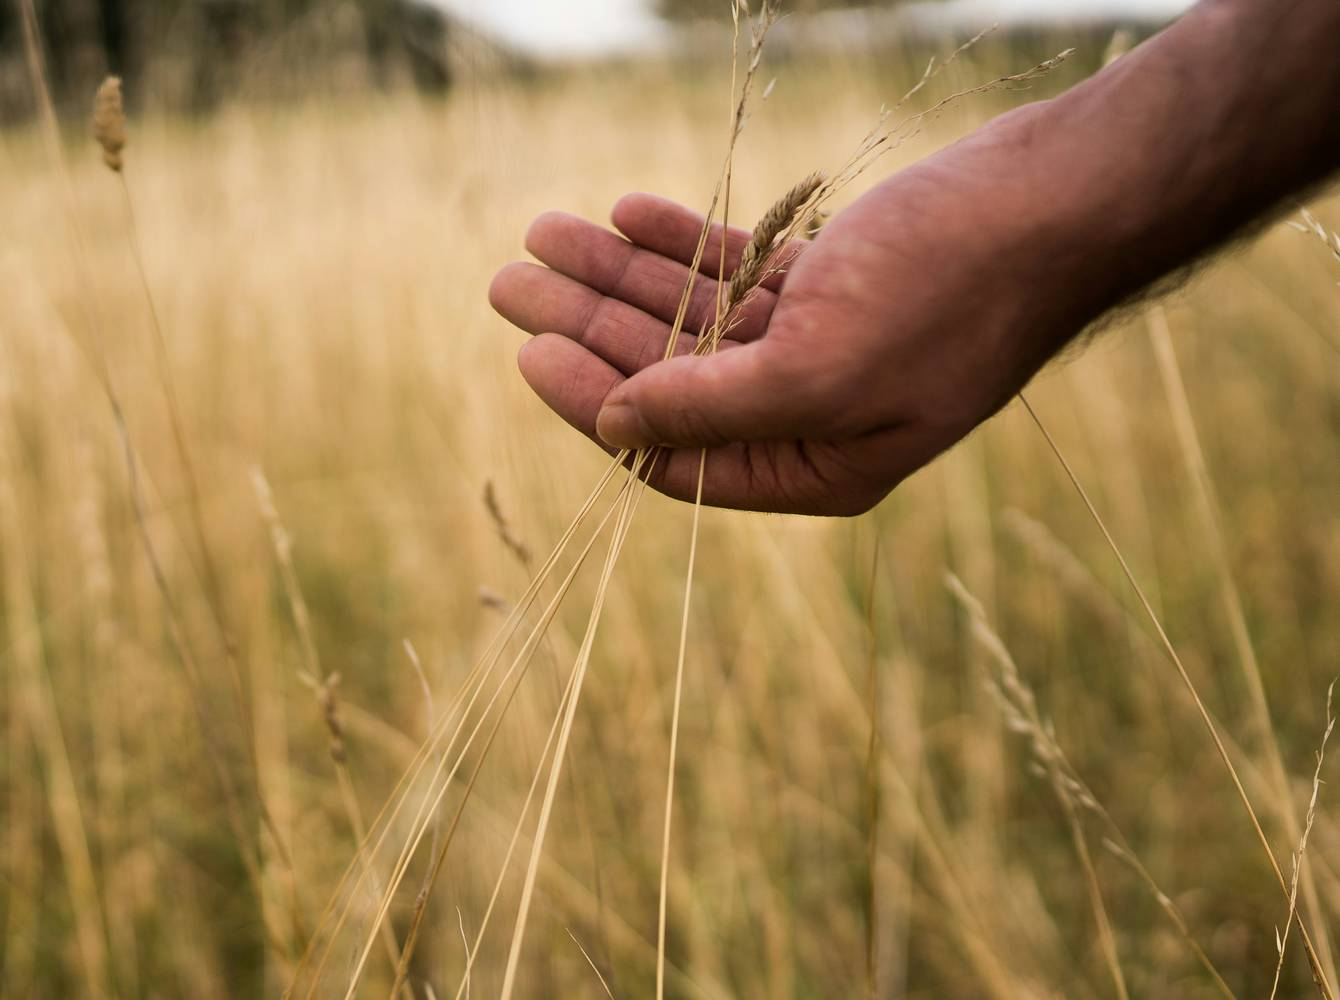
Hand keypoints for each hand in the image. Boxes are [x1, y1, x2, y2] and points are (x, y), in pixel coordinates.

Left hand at [490, 107, 1072, 515]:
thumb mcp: (821, 366)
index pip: (674, 454)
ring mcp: (822, 344)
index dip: (594, 407)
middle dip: (587, 329)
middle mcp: (810, 414)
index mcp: (814, 465)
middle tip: (508, 284)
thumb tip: (611, 429)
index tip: (531, 353)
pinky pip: (735, 268)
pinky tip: (623, 212)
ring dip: (617, 274)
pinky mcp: (834, 281)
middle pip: (668, 377)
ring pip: (692, 314)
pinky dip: (680, 241)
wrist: (1055, 199)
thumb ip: (711, 408)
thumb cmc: (950, 290)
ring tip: (541, 233)